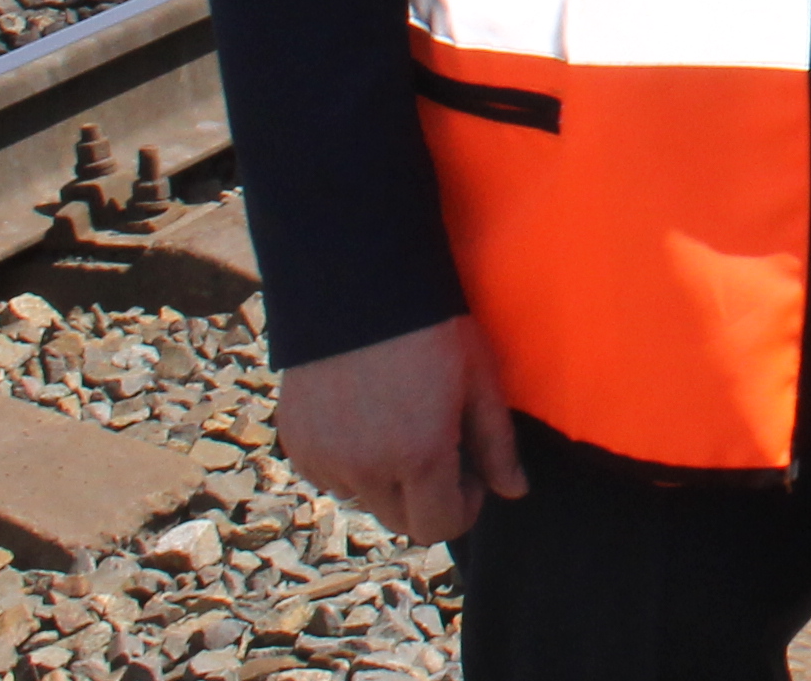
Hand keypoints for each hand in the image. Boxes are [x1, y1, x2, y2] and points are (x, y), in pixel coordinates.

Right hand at [274, 317, 528, 541]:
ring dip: (384, 479)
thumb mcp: (479, 380)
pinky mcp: (296, 443)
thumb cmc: (432, 327)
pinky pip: (328, 474)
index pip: (439, 527)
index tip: (469, 472)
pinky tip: (362, 414)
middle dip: (426, 497)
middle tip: (438, 445)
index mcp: (418, 457)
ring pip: (363, 498)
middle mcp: (366, 470)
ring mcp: (324, 459)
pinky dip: (347, 461)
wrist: (358, 283)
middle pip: (400, 521)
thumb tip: (514, 492)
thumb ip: (497, 445)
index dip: (463, 507)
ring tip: (397, 421)